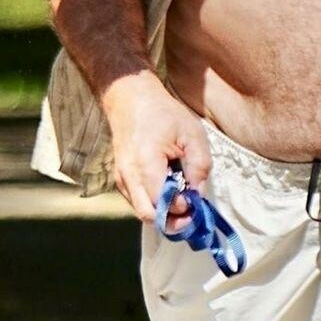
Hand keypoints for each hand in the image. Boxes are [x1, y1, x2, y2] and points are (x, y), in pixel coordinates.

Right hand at [104, 69, 210, 229]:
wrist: (130, 100)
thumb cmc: (162, 114)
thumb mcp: (191, 133)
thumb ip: (199, 165)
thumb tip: (198, 193)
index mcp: (145, 164)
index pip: (162, 202)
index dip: (183, 207)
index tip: (197, 199)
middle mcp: (128, 176)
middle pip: (148, 216)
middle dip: (172, 220)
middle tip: (191, 212)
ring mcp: (121, 179)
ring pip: (142, 212)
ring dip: (163, 212)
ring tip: (182, 198)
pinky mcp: (121, 179)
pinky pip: (138, 202)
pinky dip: (154, 203)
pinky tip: (169, 189)